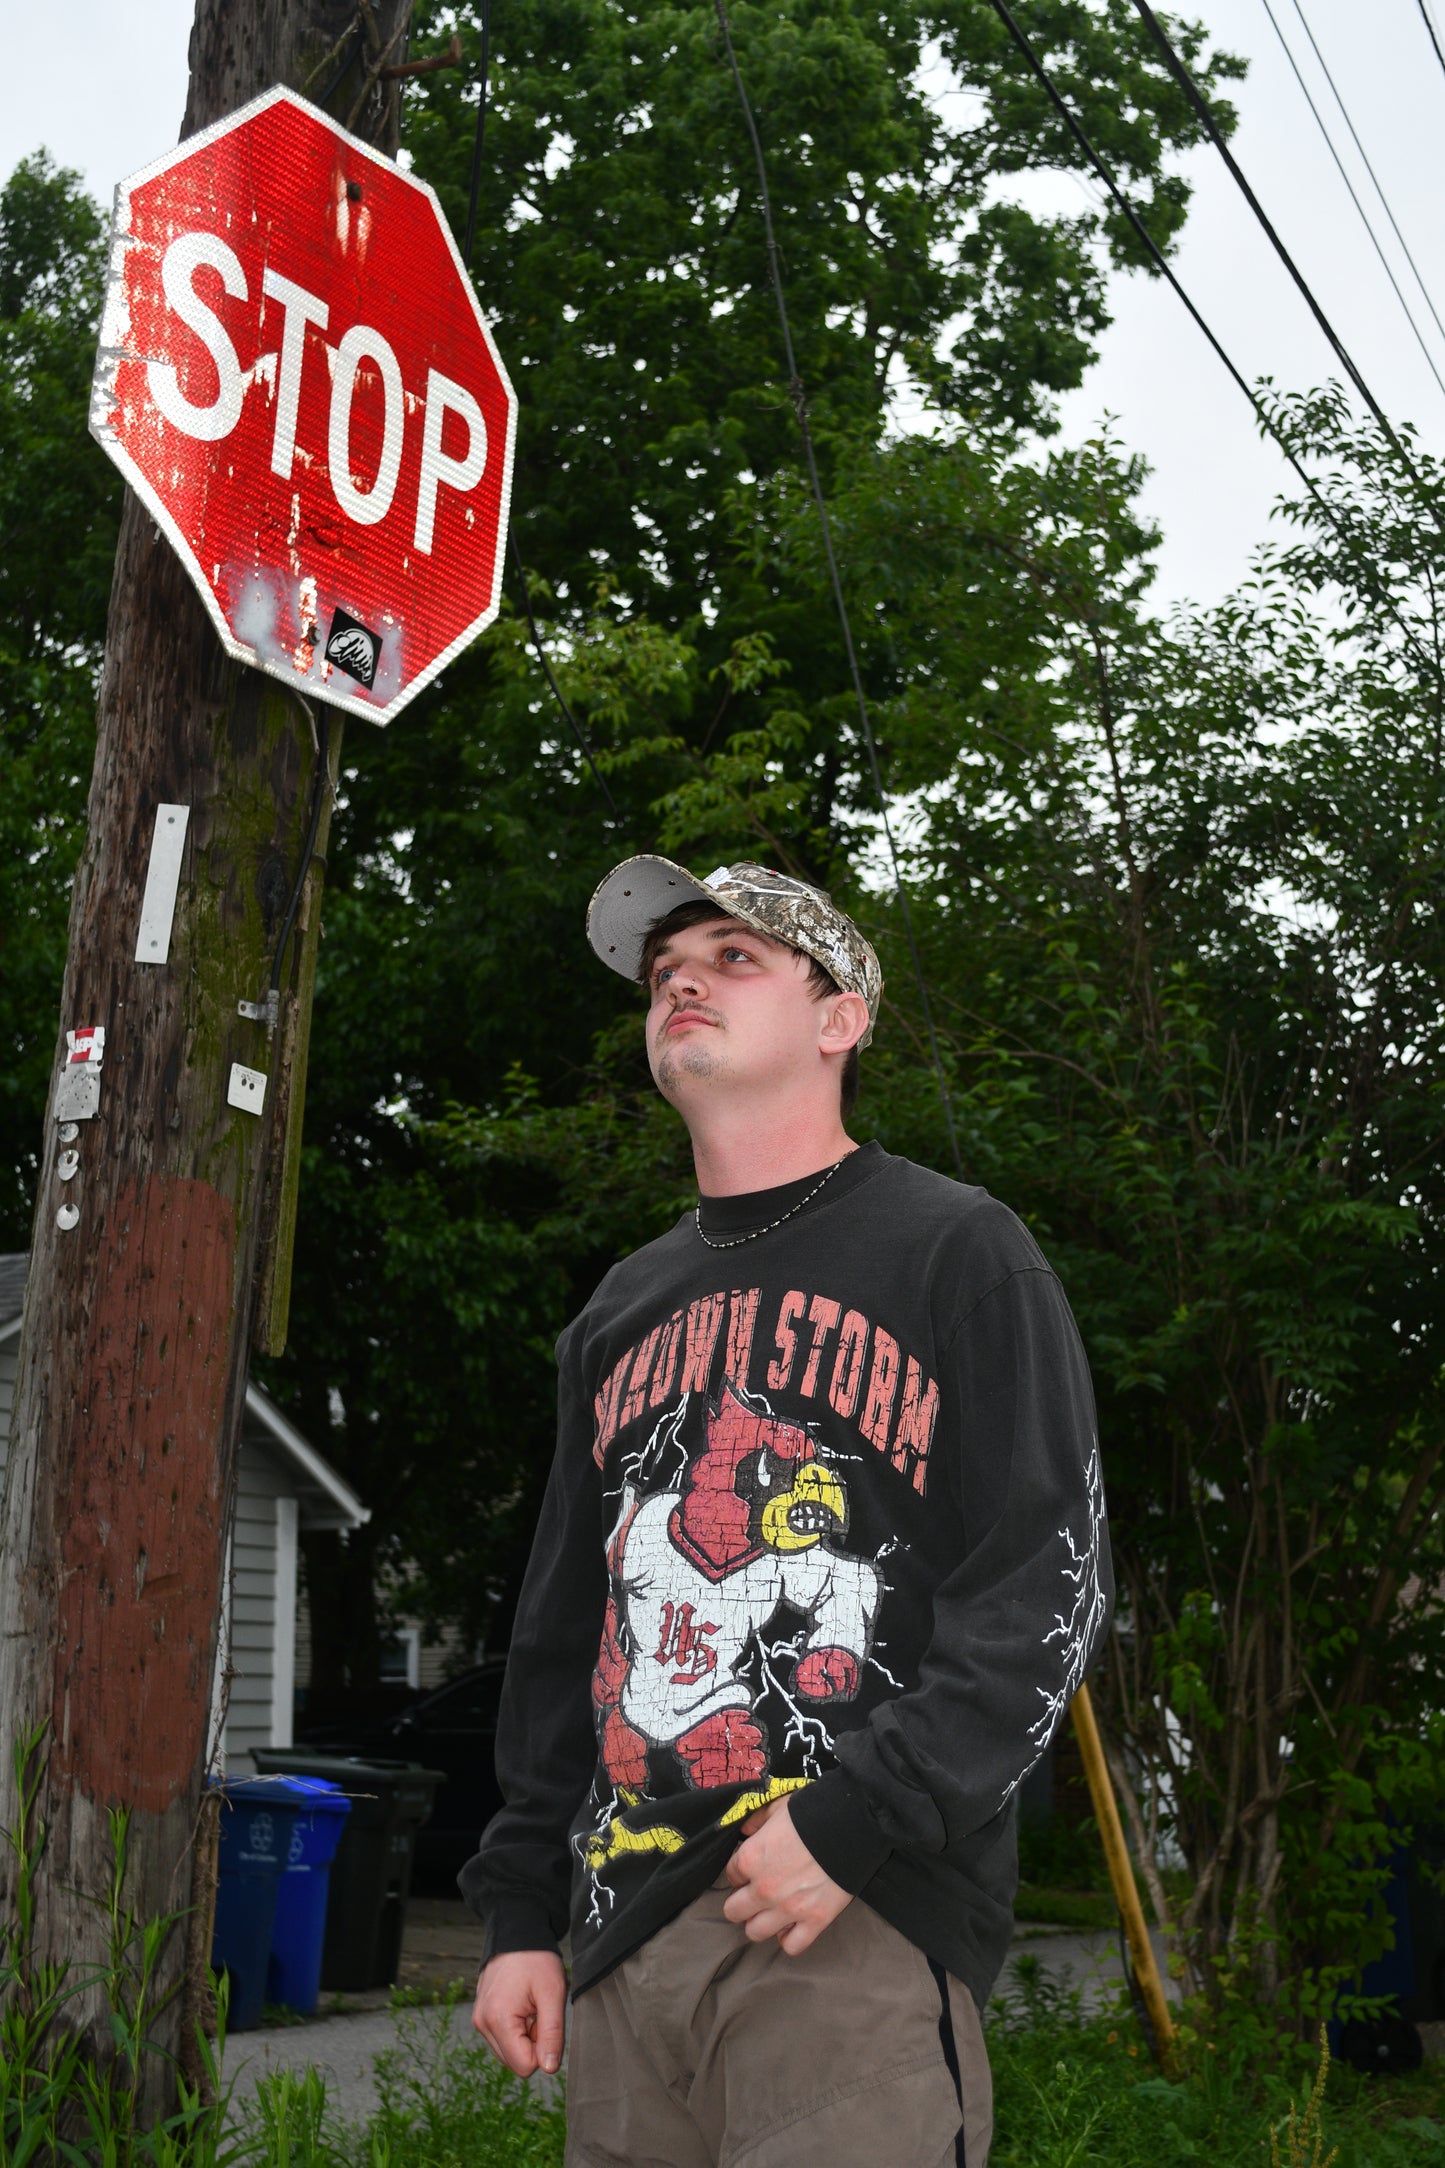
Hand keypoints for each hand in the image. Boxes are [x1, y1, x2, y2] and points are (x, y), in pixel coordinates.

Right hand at [472, 1949, 566, 2077]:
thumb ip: (552, 2034)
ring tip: (529, 2007)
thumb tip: (548, 2069)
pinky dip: (515, 2030)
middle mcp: (482, 2024)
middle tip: (538, 2011)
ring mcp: (479, 2021)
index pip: (524, 2066)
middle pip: (515, 2062)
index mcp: (498, 2020)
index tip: (545, 2020)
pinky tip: (521, 2006)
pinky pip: (501, 2040)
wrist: (517, 1933)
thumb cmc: (537, 1960)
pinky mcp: (480, 2017)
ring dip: (524, 2037)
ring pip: (508, 2053)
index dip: (543, 2049)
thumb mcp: (552, 1994)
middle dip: (533, 2043)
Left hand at [722, 1796, 851, 1955]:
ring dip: (760, 1922)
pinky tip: (793, 1924)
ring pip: (755, 1932)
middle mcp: (763, 1889)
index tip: (752, 1868)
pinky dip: (790, 1938)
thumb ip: (755, 1821)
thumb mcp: (777, 1807)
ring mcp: (788, 1909)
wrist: (850, 1825)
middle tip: (755, 1893)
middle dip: (742, 1901)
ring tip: (771, 1911)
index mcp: (751, 1859)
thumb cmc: (812, 1813)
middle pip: (734, 1911)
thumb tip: (745, 1831)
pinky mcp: (815, 1921)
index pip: (730, 1875)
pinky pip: (791, 1946)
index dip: (741, 1872)